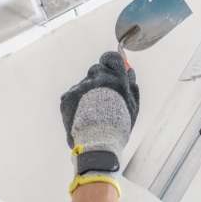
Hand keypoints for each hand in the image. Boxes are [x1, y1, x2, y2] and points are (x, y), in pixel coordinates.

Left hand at [60, 52, 139, 170]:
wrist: (96, 143)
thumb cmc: (118, 126)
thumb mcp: (132, 106)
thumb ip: (131, 85)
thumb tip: (129, 70)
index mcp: (116, 80)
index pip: (111, 58)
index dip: (110, 62)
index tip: (109, 66)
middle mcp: (97, 79)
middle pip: (96, 69)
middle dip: (99, 79)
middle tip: (101, 96)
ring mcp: (80, 87)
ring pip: (84, 84)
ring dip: (87, 93)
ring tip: (92, 113)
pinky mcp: (67, 96)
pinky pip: (72, 95)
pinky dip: (76, 103)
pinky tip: (82, 116)